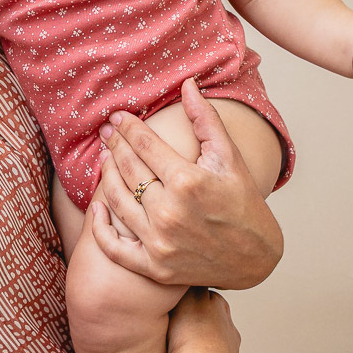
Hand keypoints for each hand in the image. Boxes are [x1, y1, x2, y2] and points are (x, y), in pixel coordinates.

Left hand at [91, 78, 282, 288]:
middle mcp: (169, 212)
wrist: (255, 256)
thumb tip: (186, 84)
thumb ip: (205, 118)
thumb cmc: (243, 201)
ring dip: (107, 176)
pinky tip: (96, 207)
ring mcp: (160, 243)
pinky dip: (101, 229)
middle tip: (106, 132)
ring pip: (117, 201)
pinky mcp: (155, 268)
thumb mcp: (228, 156)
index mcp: (187, 181)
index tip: (118, 117)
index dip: (128, 127)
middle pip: (129, 169)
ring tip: (104, 159)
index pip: (144, 145)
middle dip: (114, 145)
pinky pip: (115, 248)